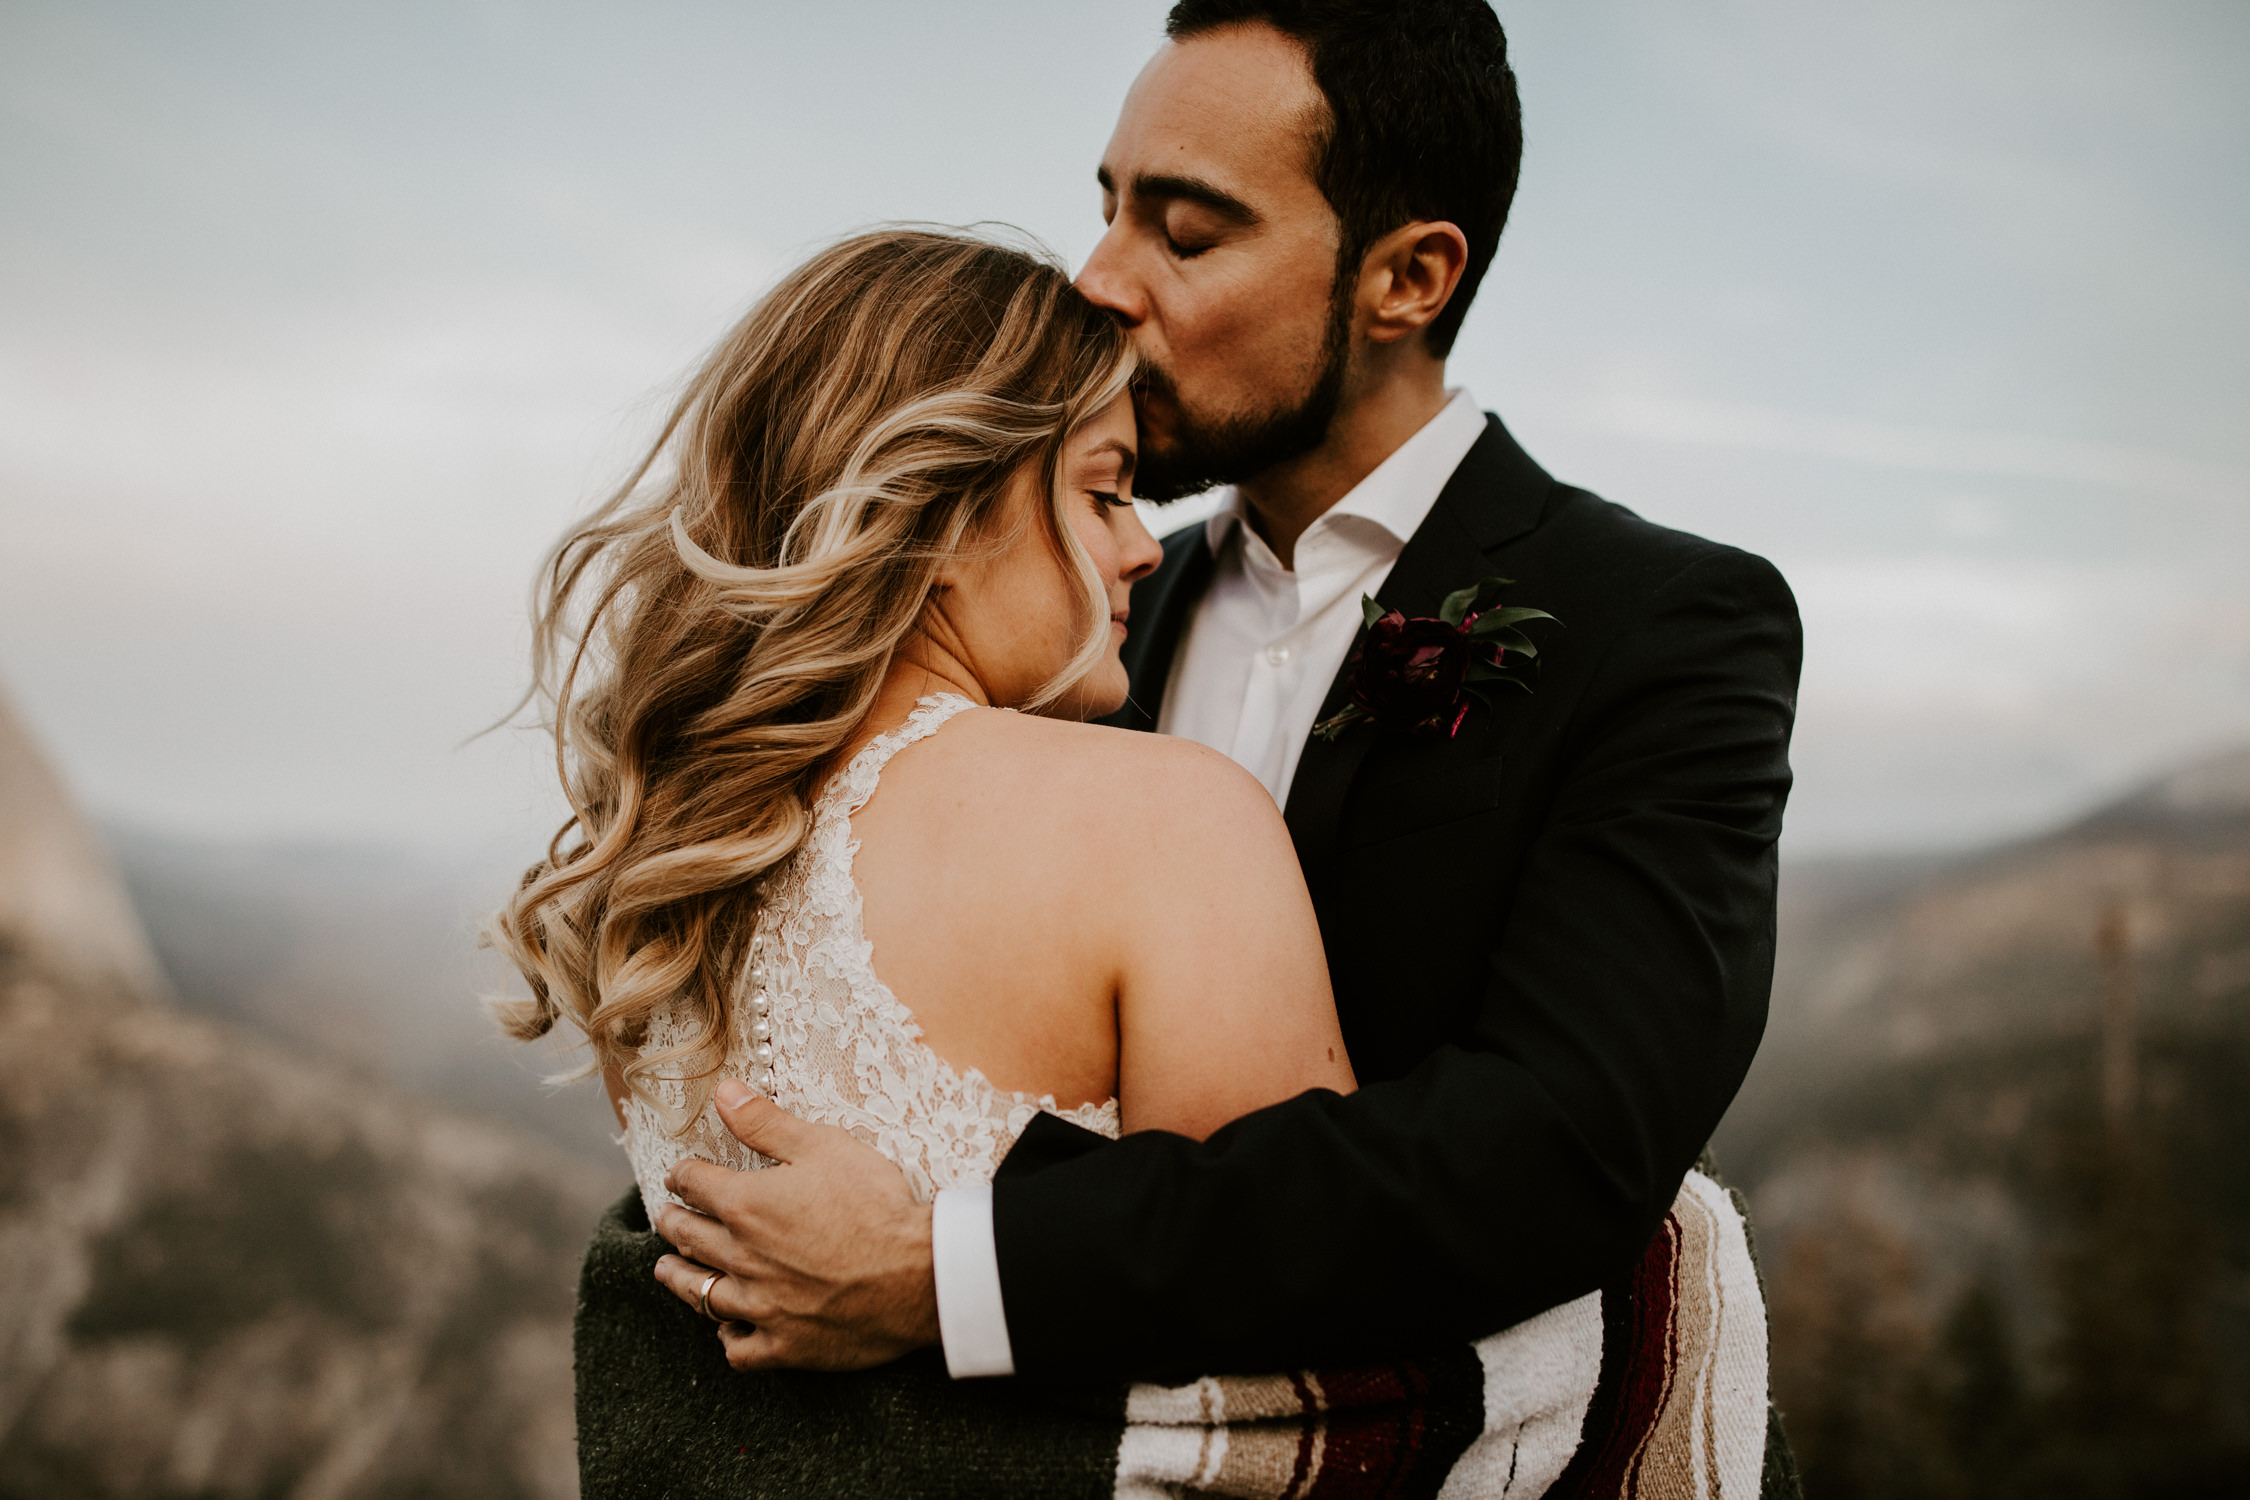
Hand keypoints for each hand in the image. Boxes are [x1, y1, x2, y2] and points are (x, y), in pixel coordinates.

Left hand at [652, 1079, 940, 1370]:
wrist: (917, 1274)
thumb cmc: (875, 1203)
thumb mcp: (823, 1146)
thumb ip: (766, 1123)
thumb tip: (723, 1093)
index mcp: (745, 1205)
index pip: (694, 1185)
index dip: (683, 1175)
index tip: (679, 1174)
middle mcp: (741, 1257)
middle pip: (687, 1238)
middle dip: (671, 1222)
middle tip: (665, 1217)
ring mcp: (760, 1306)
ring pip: (699, 1294)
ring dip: (679, 1278)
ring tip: (668, 1269)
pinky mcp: (784, 1345)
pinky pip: (738, 1348)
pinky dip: (727, 1336)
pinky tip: (727, 1327)